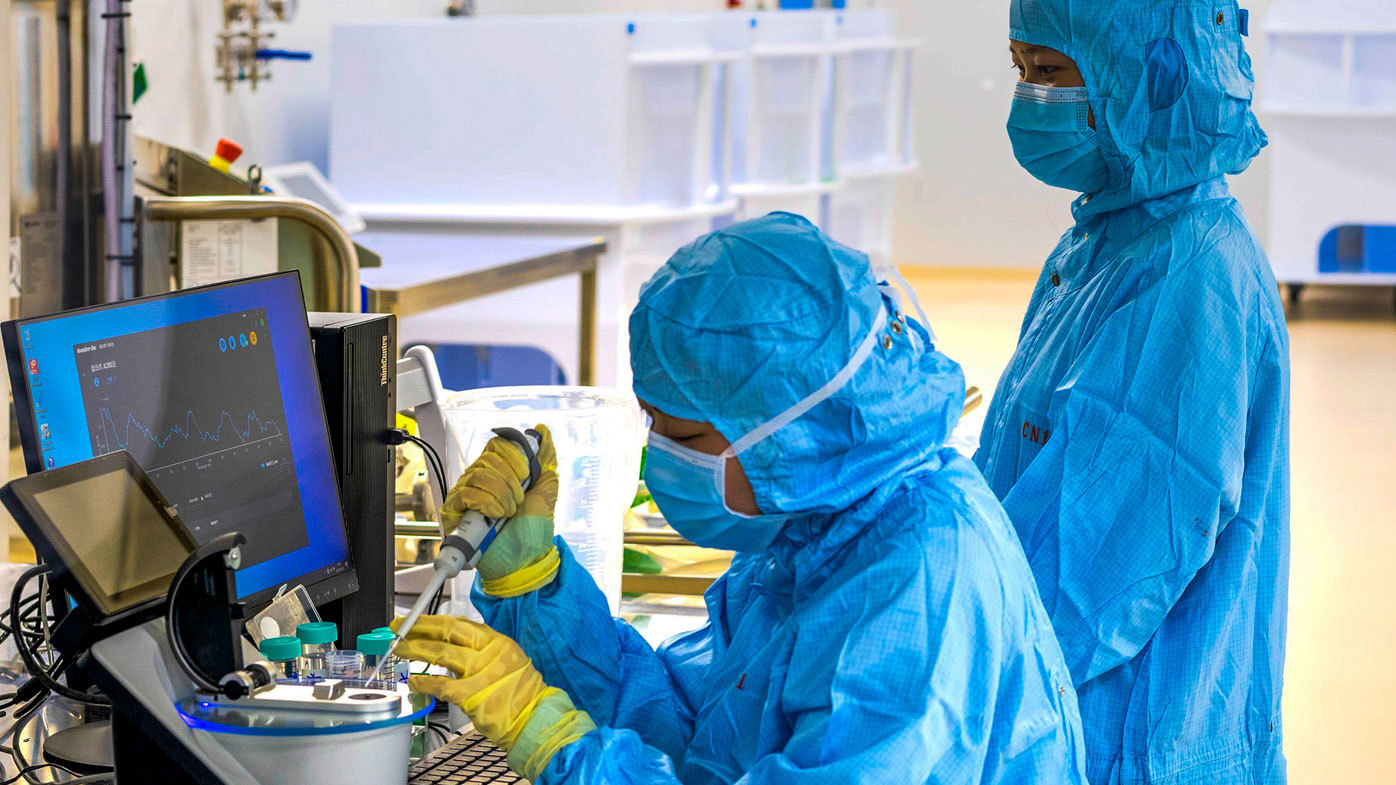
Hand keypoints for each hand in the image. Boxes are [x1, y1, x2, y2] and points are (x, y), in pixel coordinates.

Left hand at [392, 615, 593, 777]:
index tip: (416, 620)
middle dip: (419, 627)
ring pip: (441, 653)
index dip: (433, 620)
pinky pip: (441, 685)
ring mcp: (481, 673)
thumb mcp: (507, 660)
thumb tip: (451, 641)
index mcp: (498, 642)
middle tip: (399, 626)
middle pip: (449, 631)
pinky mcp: (472, 696)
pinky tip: (413, 680)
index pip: (460, 623)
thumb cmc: (519, 693)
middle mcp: (490, 652)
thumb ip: (482, 649)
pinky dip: (425, 681)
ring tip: (399, 648)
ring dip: (416, 649)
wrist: (534, 718)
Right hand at [441, 424, 557, 526]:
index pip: (497, 446)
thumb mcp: (545, 491)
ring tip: (508, 513)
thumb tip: (544, 431)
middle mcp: (480, 480)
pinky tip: (495, 517)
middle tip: (518, 501)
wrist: (525, 560)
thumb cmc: (533, 530)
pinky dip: (487, 504)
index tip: (525, 474)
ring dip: (501, 495)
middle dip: (510, 481)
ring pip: (478, 475)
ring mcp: (466, 495)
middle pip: (488, 459)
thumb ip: (545, 460)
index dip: (513, 456)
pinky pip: (466, 494)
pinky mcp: (455, 512)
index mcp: (500, 472)